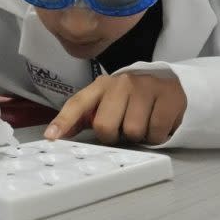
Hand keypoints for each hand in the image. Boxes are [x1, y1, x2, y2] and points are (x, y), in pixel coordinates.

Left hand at [44, 73, 186, 144]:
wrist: (166, 83)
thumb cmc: (130, 98)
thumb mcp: (105, 103)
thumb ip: (82, 117)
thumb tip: (56, 134)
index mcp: (101, 86)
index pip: (78, 104)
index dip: (63, 121)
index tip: (51, 136)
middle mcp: (121, 83)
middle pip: (105, 126)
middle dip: (113, 135)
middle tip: (122, 128)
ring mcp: (145, 87)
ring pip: (132, 132)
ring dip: (138, 136)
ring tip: (142, 123)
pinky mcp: (168, 97)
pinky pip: (155, 132)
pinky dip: (156, 136)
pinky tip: (156, 123)